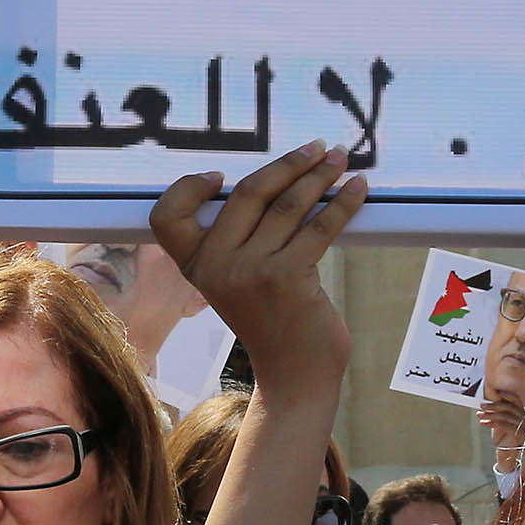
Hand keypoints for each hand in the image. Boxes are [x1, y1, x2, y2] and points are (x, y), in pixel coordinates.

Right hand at [150, 143, 362, 386]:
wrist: (294, 376)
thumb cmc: (272, 323)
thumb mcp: (235, 283)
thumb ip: (240, 243)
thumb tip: (276, 186)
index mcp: (195, 267)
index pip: (168, 217)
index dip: (188, 188)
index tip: (221, 176)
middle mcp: (216, 267)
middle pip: (247, 194)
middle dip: (287, 165)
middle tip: (316, 148)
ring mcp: (251, 271)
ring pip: (287, 205)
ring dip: (319, 176)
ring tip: (339, 159)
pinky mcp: (288, 277)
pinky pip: (319, 227)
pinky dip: (342, 203)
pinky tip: (357, 189)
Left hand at [476, 391, 524, 452]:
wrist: (505, 454)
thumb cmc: (502, 437)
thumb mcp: (499, 422)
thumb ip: (498, 412)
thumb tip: (486, 403)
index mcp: (521, 414)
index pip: (516, 400)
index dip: (507, 394)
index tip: (495, 392)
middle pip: (509, 407)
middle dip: (493, 405)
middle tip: (481, 406)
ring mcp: (523, 428)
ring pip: (505, 416)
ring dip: (490, 414)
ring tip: (479, 415)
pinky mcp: (519, 435)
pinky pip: (504, 425)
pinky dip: (492, 423)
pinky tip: (483, 423)